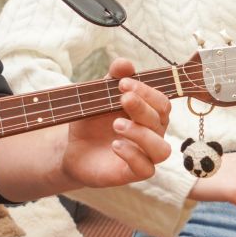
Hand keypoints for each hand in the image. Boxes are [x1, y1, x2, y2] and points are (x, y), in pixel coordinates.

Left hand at [62, 59, 171, 188]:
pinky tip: (115, 145)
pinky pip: (146, 169)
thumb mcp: (99, 96)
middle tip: (122, 99)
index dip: (146, 91)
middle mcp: (153, 133)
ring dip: (141, 134)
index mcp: (150, 113)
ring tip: (117, 125)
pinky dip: (133, 155)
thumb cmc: (93, 120)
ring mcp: (146, 155)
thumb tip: (125, 63)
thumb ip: (113, 78)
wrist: (73, 148)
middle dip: (142, 107)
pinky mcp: (134, 173)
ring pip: (161, 149)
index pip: (161, 101)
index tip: (122, 83)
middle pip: (161, 120)